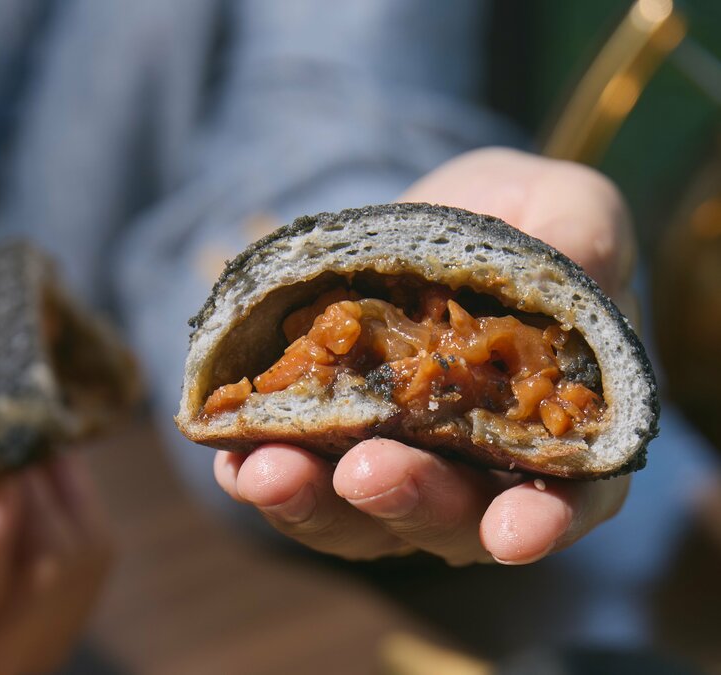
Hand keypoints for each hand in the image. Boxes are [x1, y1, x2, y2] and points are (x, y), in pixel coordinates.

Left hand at [214, 148, 634, 565]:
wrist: (420, 224)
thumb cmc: (511, 221)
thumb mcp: (557, 203)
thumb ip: (579, 233)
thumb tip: (582, 265)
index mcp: (556, 426)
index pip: (568, 495)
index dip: (546, 519)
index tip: (516, 530)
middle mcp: (474, 467)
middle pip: (448, 516)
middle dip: (407, 500)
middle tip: (367, 473)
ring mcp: (395, 463)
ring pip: (356, 515)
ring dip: (313, 501)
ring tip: (268, 471)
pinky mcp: (325, 446)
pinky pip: (293, 477)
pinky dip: (261, 474)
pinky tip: (233, 456)